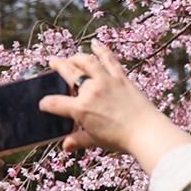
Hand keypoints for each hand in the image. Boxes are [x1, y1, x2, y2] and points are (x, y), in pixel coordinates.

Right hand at [39, 40, 190, 173]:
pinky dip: (102, 50)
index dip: (46, 104)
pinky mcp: (121, 77)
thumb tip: (65, 146)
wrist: (146, 132)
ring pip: (86, 61)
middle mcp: (91, 91)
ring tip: (72, 57)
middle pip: (68, 73)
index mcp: (81, 109)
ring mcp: (106, 81)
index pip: (55, 103)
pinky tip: (96, 44)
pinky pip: (109, 59)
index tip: (43, 104)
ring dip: (77, 57)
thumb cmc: (120, 139)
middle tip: (52, 61)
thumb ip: (78, 140)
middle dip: (57, 65)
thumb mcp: (95, 141)